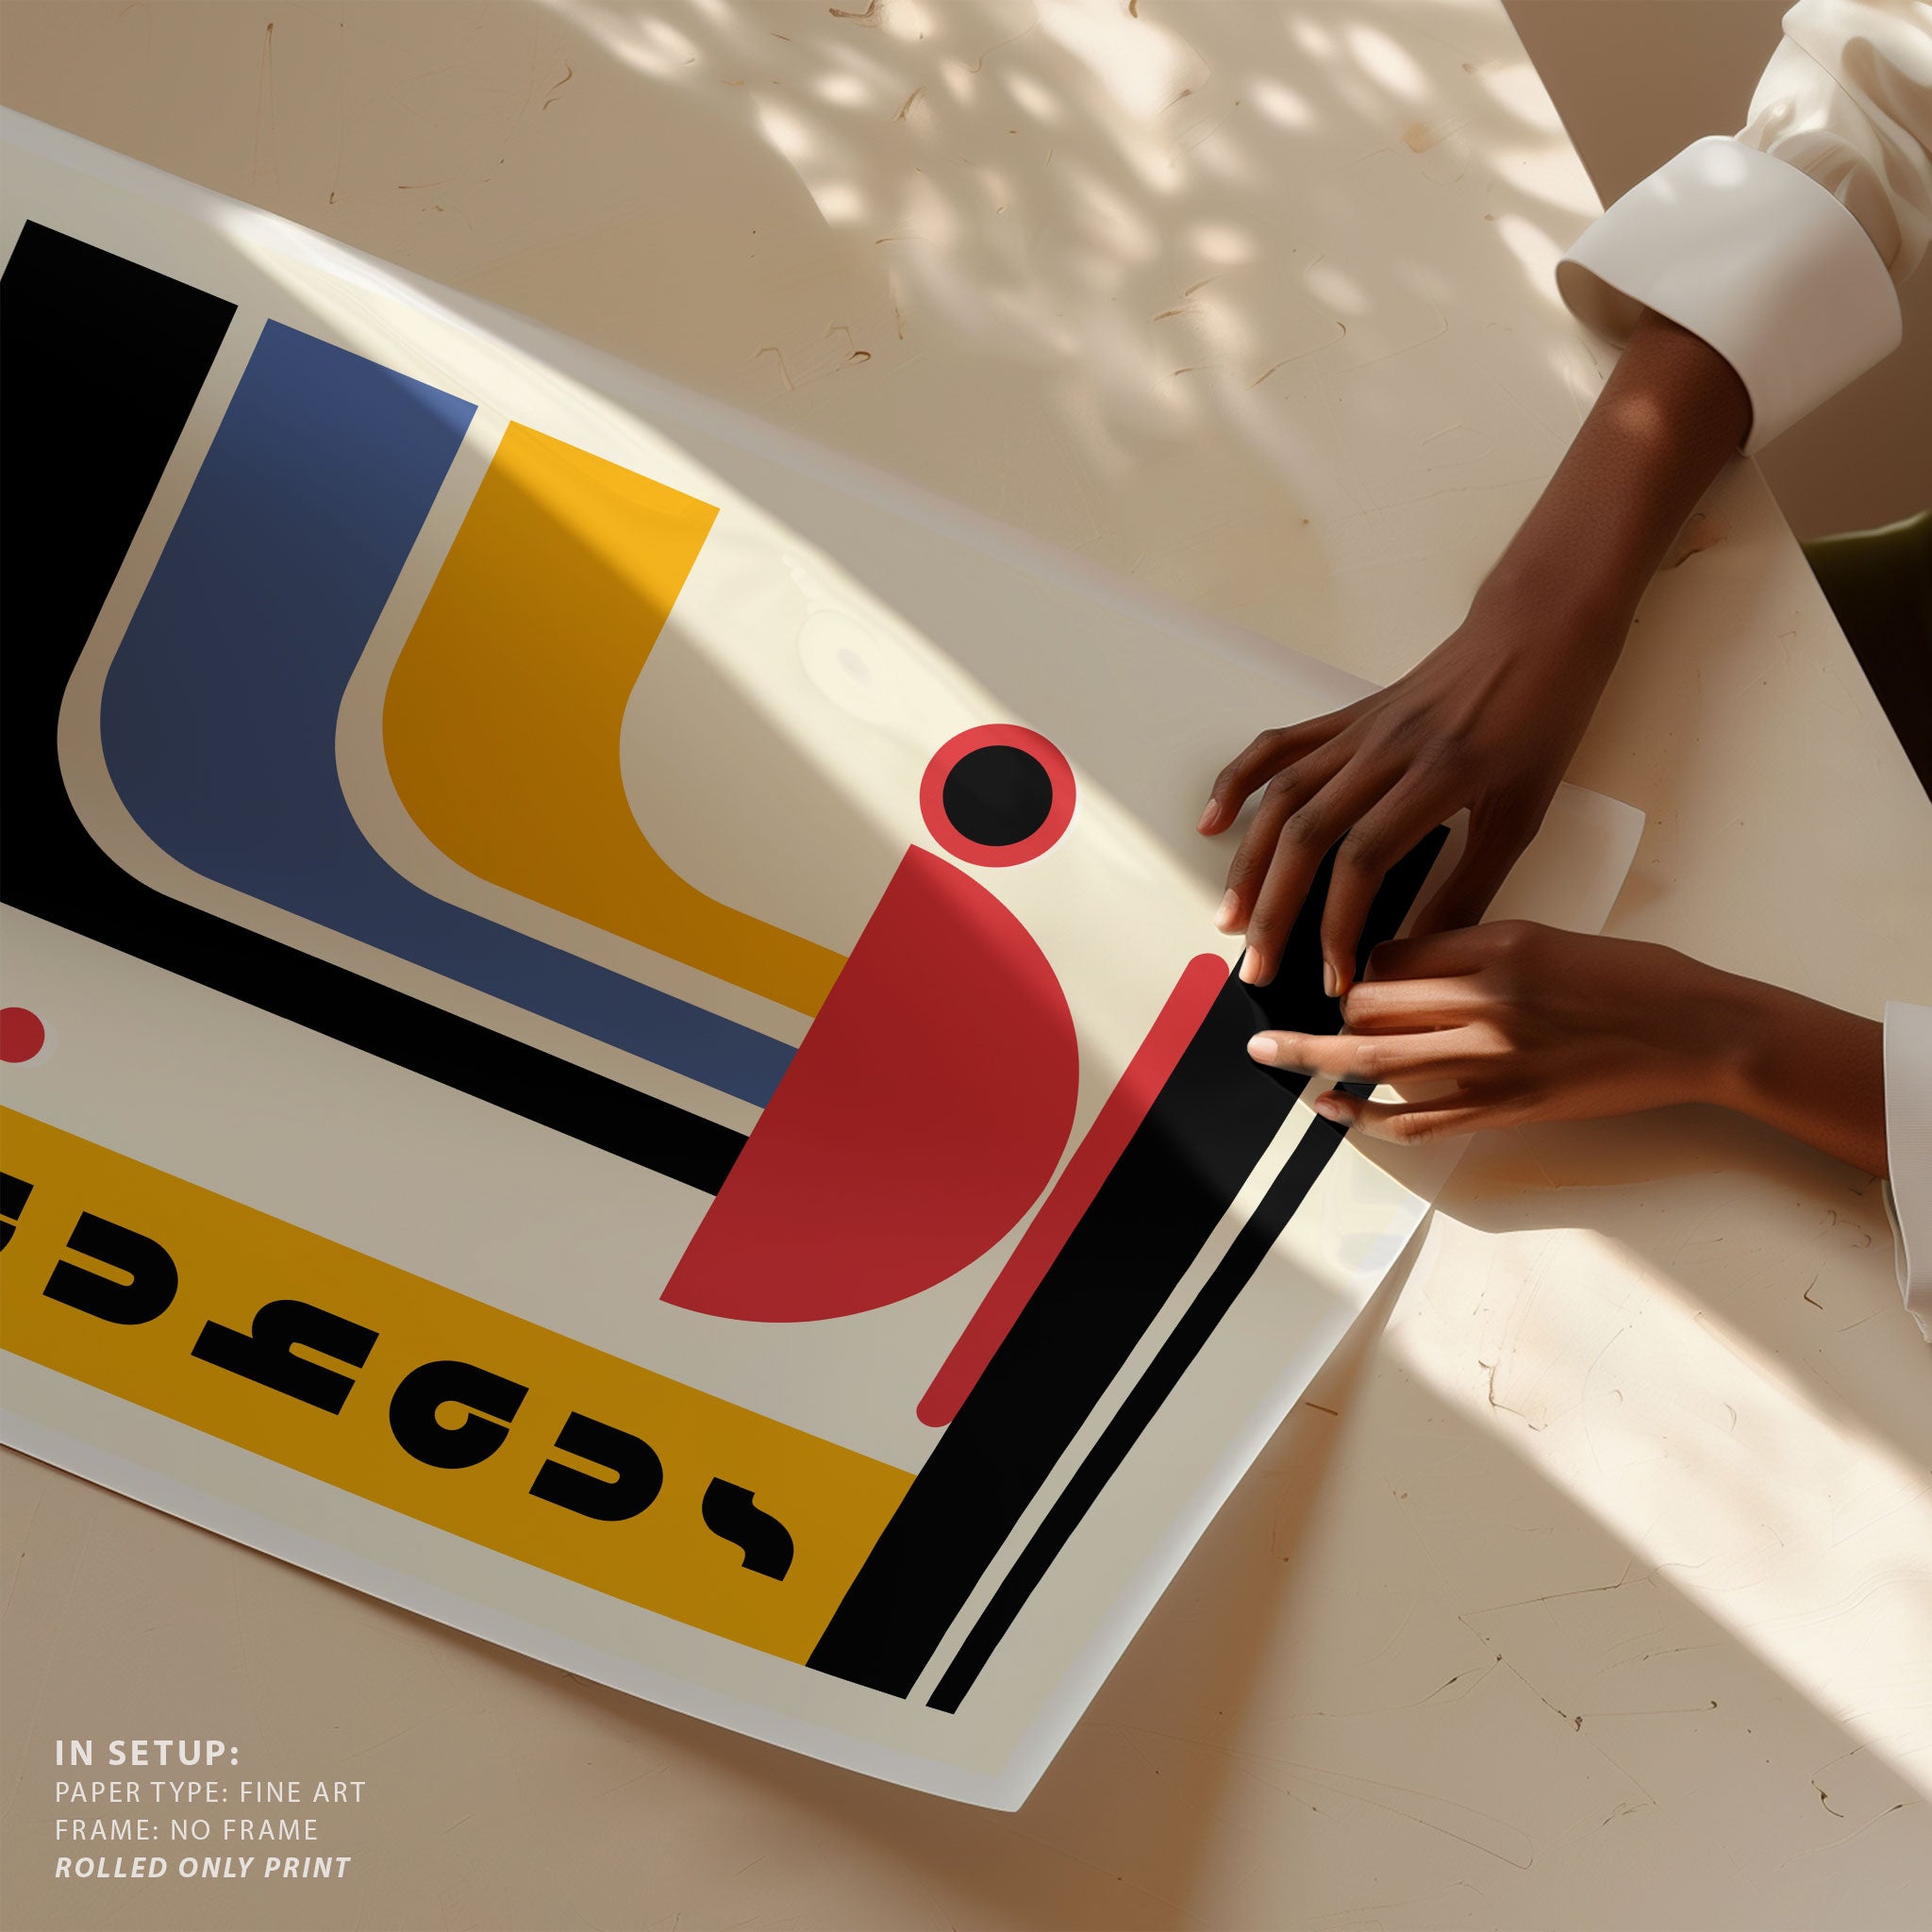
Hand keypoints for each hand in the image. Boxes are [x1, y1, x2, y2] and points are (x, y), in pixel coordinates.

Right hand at [1197, 588, 1622, 993]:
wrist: (1536, 630)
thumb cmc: (1540, 721)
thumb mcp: (1522, 813)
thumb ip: (1470, 886)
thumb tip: (1422, 951)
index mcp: (1438, 775)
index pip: (1364, 860)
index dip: (1339, 925)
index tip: (1337, 977)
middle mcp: (1386, 750)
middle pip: (1307, 835)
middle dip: (1275, 910)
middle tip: (1260, 967)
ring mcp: (1359, 730)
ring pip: (1282, 798)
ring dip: (1249, 863)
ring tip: (1231, 917)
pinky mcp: (1347, 717)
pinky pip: (1279, 748)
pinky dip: (1238, 783)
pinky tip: (1212, 823)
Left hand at [1246, 922, 1887, 1175]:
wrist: (1698, 1032)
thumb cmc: (1631, 976)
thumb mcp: (1544, 936)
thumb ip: (1468, 945)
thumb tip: (1394, 962)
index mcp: (1496, 948)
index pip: (1392, 954)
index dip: (1352, 963)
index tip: (1324, 964)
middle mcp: (1486, 1005)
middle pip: (1371, 1006)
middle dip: (1322, 1011)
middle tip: (1273, 1012)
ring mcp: (1494, 1063)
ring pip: (1379, 1062)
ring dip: (1316, 1060)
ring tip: (1270, 1055)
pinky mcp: (1506, 1109)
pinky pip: (1417, 1119)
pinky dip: (1365, 1115)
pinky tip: (1330, 1110)